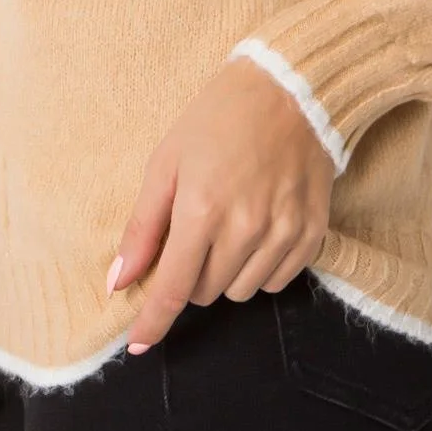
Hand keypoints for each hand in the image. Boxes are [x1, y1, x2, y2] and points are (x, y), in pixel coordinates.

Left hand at [106, 56, 335, 352]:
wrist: (291, 87)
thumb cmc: (218, 118)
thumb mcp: (166, 161)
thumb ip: (143, 226)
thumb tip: (118, 281)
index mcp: (202, 209)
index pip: (172, 289)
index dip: (152, 322)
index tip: (138, 342)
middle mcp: (245, 229)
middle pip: (205, 292)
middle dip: (190, 274)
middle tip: (193, 233)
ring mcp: (284, 233)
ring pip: (241, 292)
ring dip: (226, 273)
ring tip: (229, 226)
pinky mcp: (313, 233)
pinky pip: (278, 281)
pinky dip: (261, 268)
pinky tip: (258, 231)